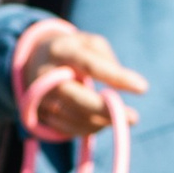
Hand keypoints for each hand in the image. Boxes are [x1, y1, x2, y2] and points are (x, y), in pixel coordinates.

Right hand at [18, 22, 146, 141]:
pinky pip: (69, 129)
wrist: (30, 63)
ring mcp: (40, 100)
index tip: (143, 88)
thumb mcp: (88, 43)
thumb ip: (106, 58)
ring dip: (102, 121)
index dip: (117, 77)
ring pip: (76, 118)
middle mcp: (46, 77)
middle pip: (78, 99)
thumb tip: (120, 83)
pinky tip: (102, 121)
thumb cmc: (71, 51)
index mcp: (60, 51)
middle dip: (107, 111)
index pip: (91, 65)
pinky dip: (90, 128)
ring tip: (121, 116)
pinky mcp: (39, 117)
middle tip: (135, 118)